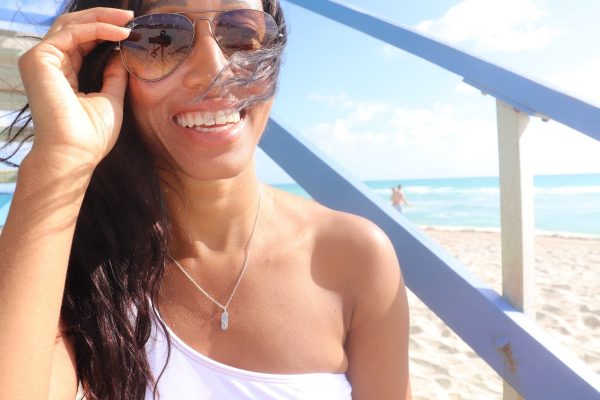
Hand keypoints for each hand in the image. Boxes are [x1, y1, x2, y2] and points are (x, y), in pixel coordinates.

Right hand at [18, 7, 132, 167]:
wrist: (75, 153)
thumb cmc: (92, 135)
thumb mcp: (111, 98)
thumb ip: (114, 74)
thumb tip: (121, 54)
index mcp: (63, 74)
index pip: (82, 42)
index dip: (105, 32)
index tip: (132, 30)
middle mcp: (49, 65)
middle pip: (75, 28)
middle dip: (104, 19)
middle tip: (130, 17)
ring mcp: (41, 60)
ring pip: (71, 25)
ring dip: (102, 19)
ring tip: (128, 21)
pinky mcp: (39, 59)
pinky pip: (71, 33)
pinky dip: (97, 29)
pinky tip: (119, 33)